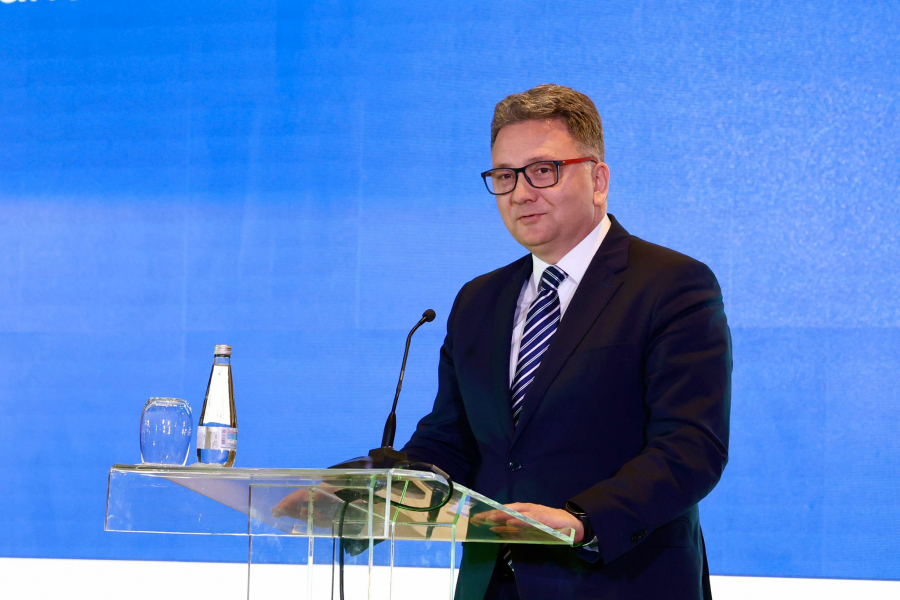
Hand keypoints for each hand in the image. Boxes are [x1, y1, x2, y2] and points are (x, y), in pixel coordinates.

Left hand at [469, 502, 583, 542]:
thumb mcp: (531, 528)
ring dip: (505, 514)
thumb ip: (516, 529)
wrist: (574, 524)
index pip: (505, 510)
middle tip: (479, 518)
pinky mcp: (546, 517)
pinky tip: (513, 522)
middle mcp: (529, 508)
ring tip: (491, 517)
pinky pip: (532, 518)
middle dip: (493, 512)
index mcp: (524, 510)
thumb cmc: (550, 526)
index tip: (477, 518)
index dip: (491, 513)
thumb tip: (497, 530)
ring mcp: (537, 511)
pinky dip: (522, 519)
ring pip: (518, 511)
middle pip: (508, 509)